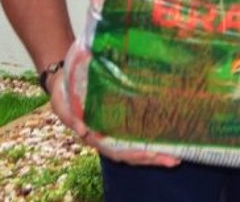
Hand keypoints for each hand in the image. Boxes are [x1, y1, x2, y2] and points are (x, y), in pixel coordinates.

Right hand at [51, 53, 180, 166]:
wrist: (64, 79)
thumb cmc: (63, 93)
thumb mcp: (61, 104)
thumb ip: (71, 117)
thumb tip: (84, 132)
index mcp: (94, 136)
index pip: (116, 151)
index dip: (134, 154)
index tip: (151, 156)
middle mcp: (106, 136)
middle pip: (131, 153)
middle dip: (152, 158)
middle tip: (175, 159)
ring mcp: (114, 129)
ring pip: (136, 145)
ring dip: (155, 152)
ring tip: (177, 154)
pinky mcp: (120, 119)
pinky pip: (136, 131)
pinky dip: (151, 137)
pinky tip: (168, 136)